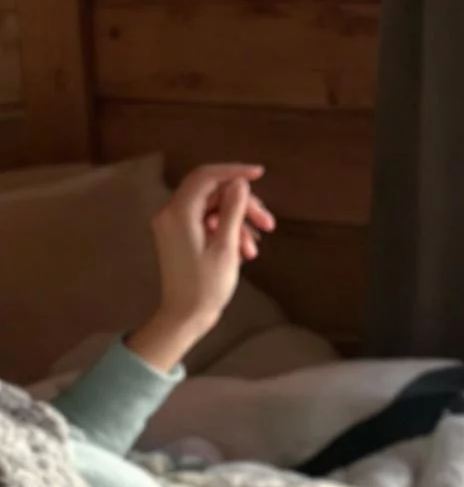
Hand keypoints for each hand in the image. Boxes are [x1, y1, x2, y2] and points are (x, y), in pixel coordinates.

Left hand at [127, 163, 277, 373]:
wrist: (185, 315)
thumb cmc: (207, 285)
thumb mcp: (226, 247)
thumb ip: (231, 211)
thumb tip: (239, 183)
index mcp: (179, 213)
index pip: (206, 177)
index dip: (233, 171)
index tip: (260, 173)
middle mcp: (171, 213)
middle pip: (212, 193)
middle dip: (242, 205)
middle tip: (268, 225)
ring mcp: (173, 224)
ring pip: (212, 208)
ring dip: (238, 222)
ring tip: (256, 248)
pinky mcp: (178, 235)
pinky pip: (206, 222)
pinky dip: (226, 231)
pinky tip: (244, 251)